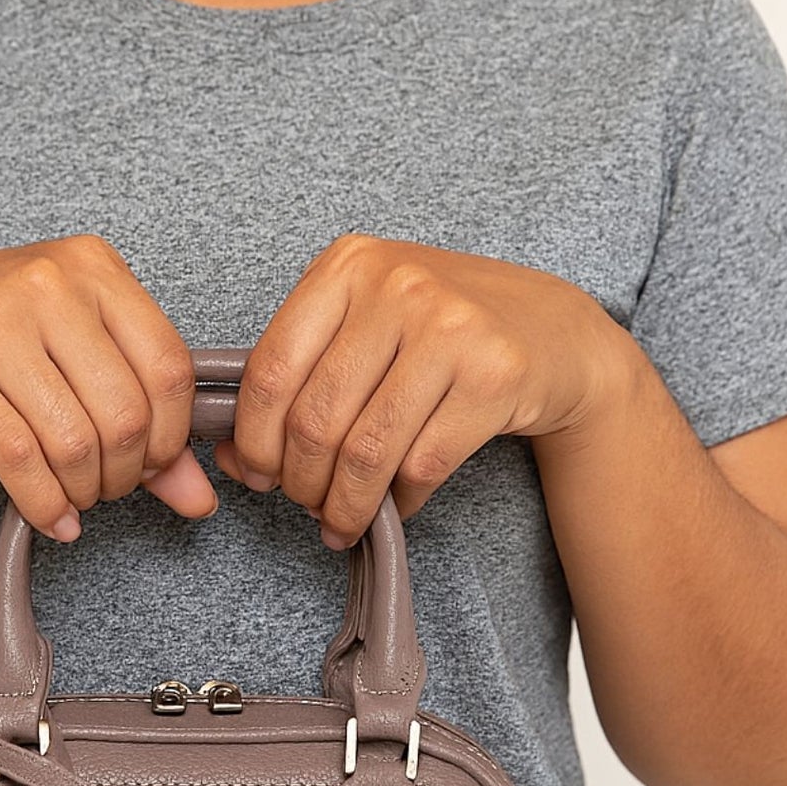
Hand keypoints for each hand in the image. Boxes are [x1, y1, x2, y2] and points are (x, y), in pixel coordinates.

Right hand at [0, 234, 215, 538]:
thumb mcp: (77, 352)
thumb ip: (147, 418)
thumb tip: (201, 500)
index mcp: (93, 265)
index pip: (169, 367)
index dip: (172, 437)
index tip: (154, 465)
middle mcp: (46, 282)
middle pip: (124, 412)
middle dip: (126, 475)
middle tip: (109, 489)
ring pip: (72, 440)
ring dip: (84, 491)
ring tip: (77, 498)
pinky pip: (17, 457)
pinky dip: (43, 502)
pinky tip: (50, 516)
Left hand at [216, 235, 637, 545]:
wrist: (554, 332)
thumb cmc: (442, 332)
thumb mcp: (364, 324)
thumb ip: (299, 377)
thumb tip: (232, 458)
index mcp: (348, 264)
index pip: (271, 370)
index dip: (254, 439)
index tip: (257, 474)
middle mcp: (399, 286)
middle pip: (317, 419)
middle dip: (301, 482)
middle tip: (305, 504)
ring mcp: (452, 328)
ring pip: (367, 452)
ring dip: (345, 505)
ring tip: (341, 521)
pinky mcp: (496, 376)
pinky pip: (420, 467)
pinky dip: (397, 503)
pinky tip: (393, 507)